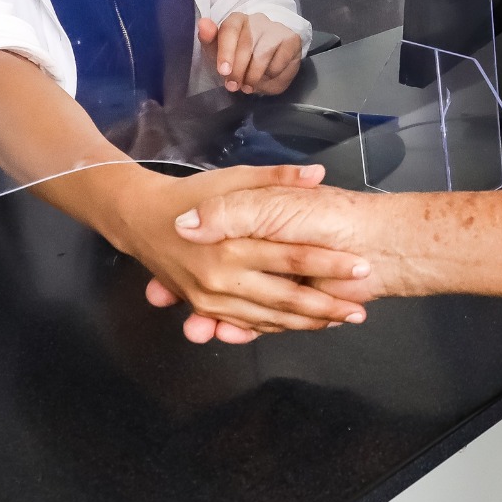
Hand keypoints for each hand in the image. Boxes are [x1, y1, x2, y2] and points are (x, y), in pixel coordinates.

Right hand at [102, 162, 367, 343]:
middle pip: (285, 298)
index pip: (293, 259)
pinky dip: (278, 328)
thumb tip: (315, 173)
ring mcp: (213, 298)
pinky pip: (248, 325)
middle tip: (358, 312)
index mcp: (233, 243)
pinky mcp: (209, 308)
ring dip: (308, 323)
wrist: (138, 218)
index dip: (330, 264)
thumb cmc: (193, 192)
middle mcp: (222, 277)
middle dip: (326, 306)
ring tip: (342, 321)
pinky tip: (307, 326)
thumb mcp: (236, 176)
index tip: (362, 266)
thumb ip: (276, 177)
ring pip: (270, 318)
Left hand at [198, 11, 304, 94]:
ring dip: (254, 76)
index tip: (223, 72)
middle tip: (234, 86)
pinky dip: (271, 77)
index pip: (230, 30)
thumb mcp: (219, 51)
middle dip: (238, 70)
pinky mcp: (292, 40)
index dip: (226, 52)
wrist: (269, 57)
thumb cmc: (238, 55)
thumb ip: (209, 39)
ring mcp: (277, 29)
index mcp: (237, 20)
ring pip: (263, 55)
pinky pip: (280, 63)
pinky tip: (267, 78)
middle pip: (246, 45)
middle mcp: (258, 20)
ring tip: (249, 86)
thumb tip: (203, 24)